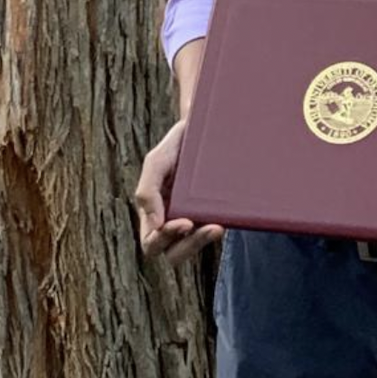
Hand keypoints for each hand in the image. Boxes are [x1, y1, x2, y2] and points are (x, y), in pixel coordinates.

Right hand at [134, 120, 223, 263]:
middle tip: (209, 228)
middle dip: (189, 245)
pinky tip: (229, 218)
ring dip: (204, 241)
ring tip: (219, 227)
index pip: (152, 241)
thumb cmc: (178, 144)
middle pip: (174, 253)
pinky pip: (214, 229)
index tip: (184, 222)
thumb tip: (155, 224)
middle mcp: (172, 220)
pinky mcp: (215, 212)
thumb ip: (148, 189)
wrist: (206, 124)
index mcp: (154, 212)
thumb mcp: (157, 160)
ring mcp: (195, 218)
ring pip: (194, 246)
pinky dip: (219, 229)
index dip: (164, 239)